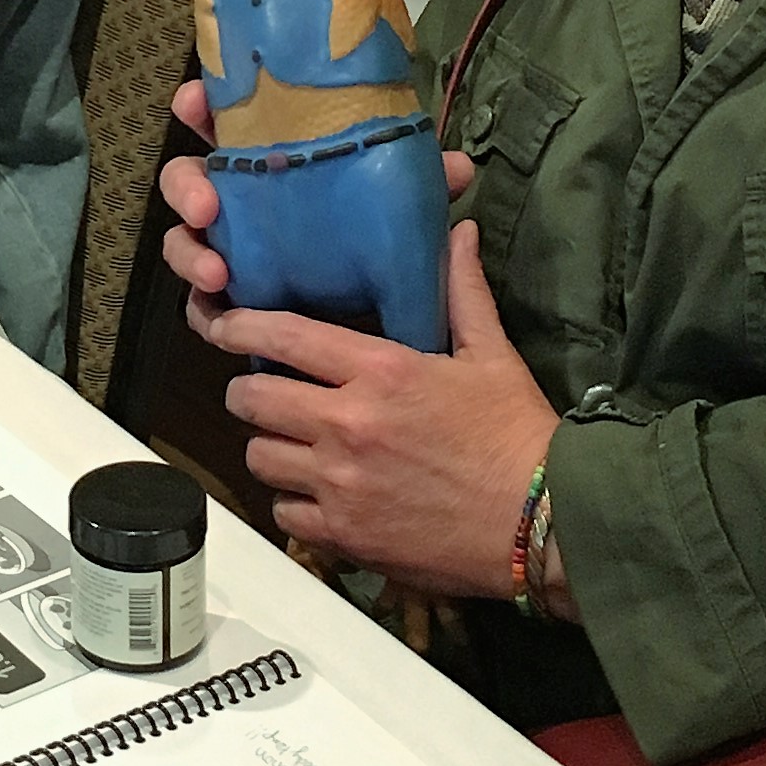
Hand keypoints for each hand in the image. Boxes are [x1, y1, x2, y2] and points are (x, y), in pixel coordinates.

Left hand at [159, 83, 565, 605]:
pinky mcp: (343, 534)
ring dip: (271, 446)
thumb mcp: (493, 355)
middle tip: (268, 391)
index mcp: (381, 371)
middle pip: (251, 397)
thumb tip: (459, 232)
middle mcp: (347, 424)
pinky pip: (283, 512)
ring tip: (293, 443)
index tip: (222, 322)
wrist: (543, 523)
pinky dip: (293, 502)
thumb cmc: (518, 434)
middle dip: (250, 390)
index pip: (283, 335)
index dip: (239, 325)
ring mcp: (339, 483)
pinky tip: (318, 494)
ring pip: (258, 455)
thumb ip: (463, 292)